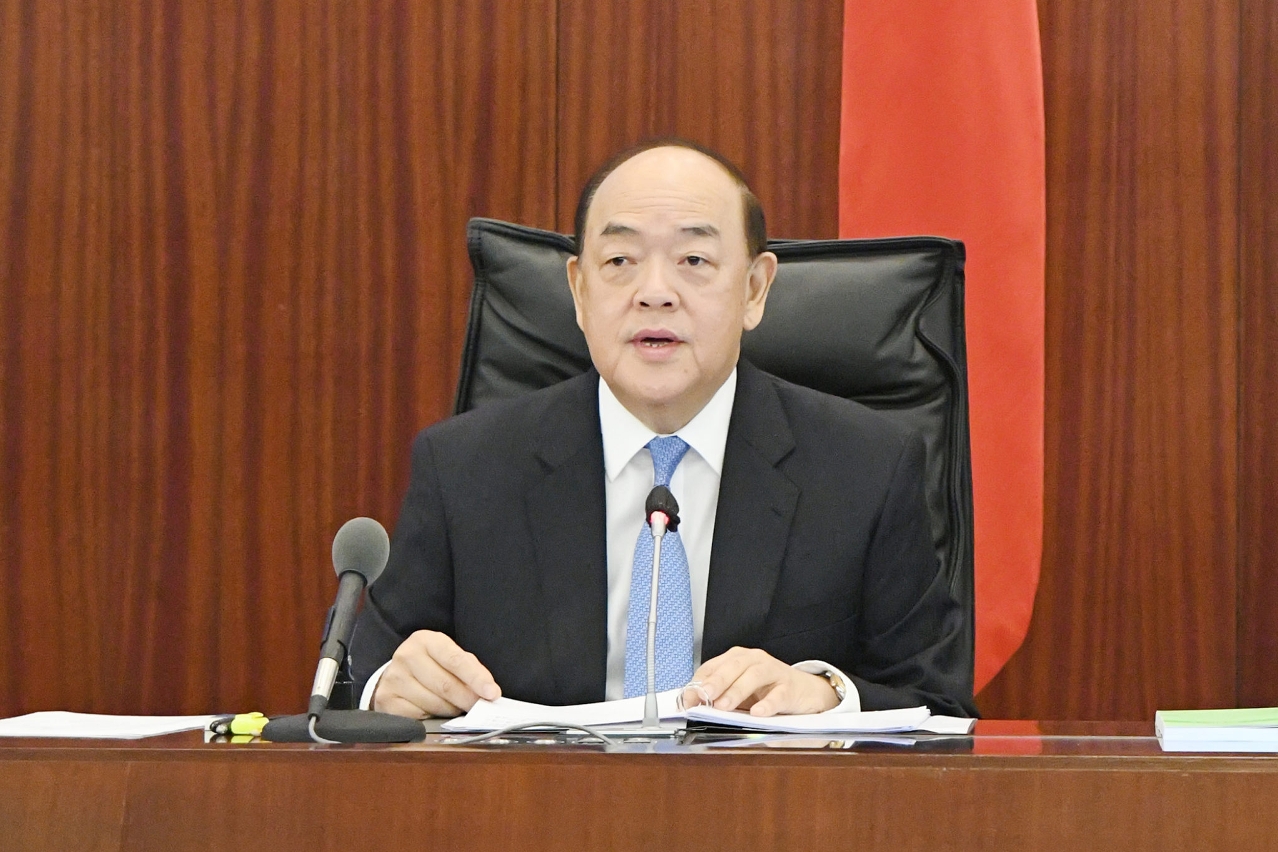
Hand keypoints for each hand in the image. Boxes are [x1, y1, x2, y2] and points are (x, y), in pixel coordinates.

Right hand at [371, 630, 500, 717]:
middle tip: (480, 708)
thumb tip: (488, 692)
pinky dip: (432, 718)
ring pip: (434, 703)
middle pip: (445, 685)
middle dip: (468, 699)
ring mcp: (394, 679)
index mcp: (425, 640)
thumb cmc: (430, 665)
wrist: (396, 674)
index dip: (476, 678)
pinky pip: (418, 717)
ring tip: (454, 706)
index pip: (456, 660)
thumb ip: (470, 669)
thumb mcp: (449, 657)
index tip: (492, 693)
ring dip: (451, 710)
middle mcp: (406, 656)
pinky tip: (434, 711)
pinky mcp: (386, 700)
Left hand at [684, 647, 839, 716]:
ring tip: (724, 707)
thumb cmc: (767, 691)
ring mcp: (773, 671)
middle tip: (703, 698)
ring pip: (753, 676)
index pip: (712, 667)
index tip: (687, 700)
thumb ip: (718, 697)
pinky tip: (758, 713)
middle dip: (715, 682)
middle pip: (732, 666)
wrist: (805, 692)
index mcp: (737, 660)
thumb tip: (691, 706)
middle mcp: (754, 660)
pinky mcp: (790, 687)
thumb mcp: (739, 694)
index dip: (698, 683)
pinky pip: (778, 694)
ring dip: (736, 691)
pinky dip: (768, 704)